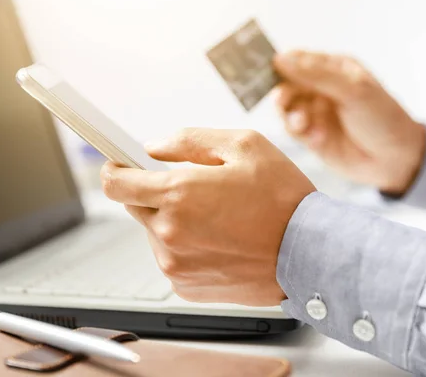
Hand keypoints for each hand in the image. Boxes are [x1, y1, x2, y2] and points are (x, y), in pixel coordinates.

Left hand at [100, 128, 315, 305]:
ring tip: (217, 218)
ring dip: (174, 221)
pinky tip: (220, 241)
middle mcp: (169, 232)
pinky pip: (172, 258)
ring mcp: (176, 264)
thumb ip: (189, 140)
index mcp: (178, 193)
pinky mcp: (186, 286)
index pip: (115, 183)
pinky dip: (186, 247)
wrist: (310, 253)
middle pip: (136, 206)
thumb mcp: (244, 145)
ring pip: (155, 232)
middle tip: (195, 189)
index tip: (118, 165)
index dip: (114, 170)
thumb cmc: (283, 199)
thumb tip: (155, 147)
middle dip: (157, 192)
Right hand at [273, 51, 425, 194]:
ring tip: (304, 125)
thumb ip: (316, 75)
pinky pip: (294, 131)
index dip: (281, 64)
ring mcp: (316, 114)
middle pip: (287, 85)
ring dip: (293, 116)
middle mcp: (321, 89)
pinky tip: (318, 138)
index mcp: (334, 69)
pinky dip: (302, 133)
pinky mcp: (312, 137)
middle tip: (283, 102)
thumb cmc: (382, 117)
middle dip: (284, 94)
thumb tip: (279, 59)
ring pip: (287, 110)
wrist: (397, 161)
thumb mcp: (353, 90)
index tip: (266, 69)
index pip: (298, 60)